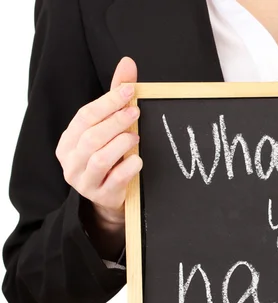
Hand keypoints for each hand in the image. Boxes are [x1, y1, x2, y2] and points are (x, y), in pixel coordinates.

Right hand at [56, 57, 140, 232]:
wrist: (112, 196)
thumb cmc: (111, 156)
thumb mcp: (111, 126)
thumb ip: (117, 96)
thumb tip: (128, 62)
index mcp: (69, 141)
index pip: (85, 116)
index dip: (108, 102)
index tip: (130, 91)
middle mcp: (70, 160)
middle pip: (91, 136)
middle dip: (115, 121)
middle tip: (136, 112)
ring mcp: (84, 180)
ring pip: (99, 158)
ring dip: (121, 144)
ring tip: (135, 136)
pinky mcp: (100, 195)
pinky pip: (114, 179)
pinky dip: (128, 167)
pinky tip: (138, 159)